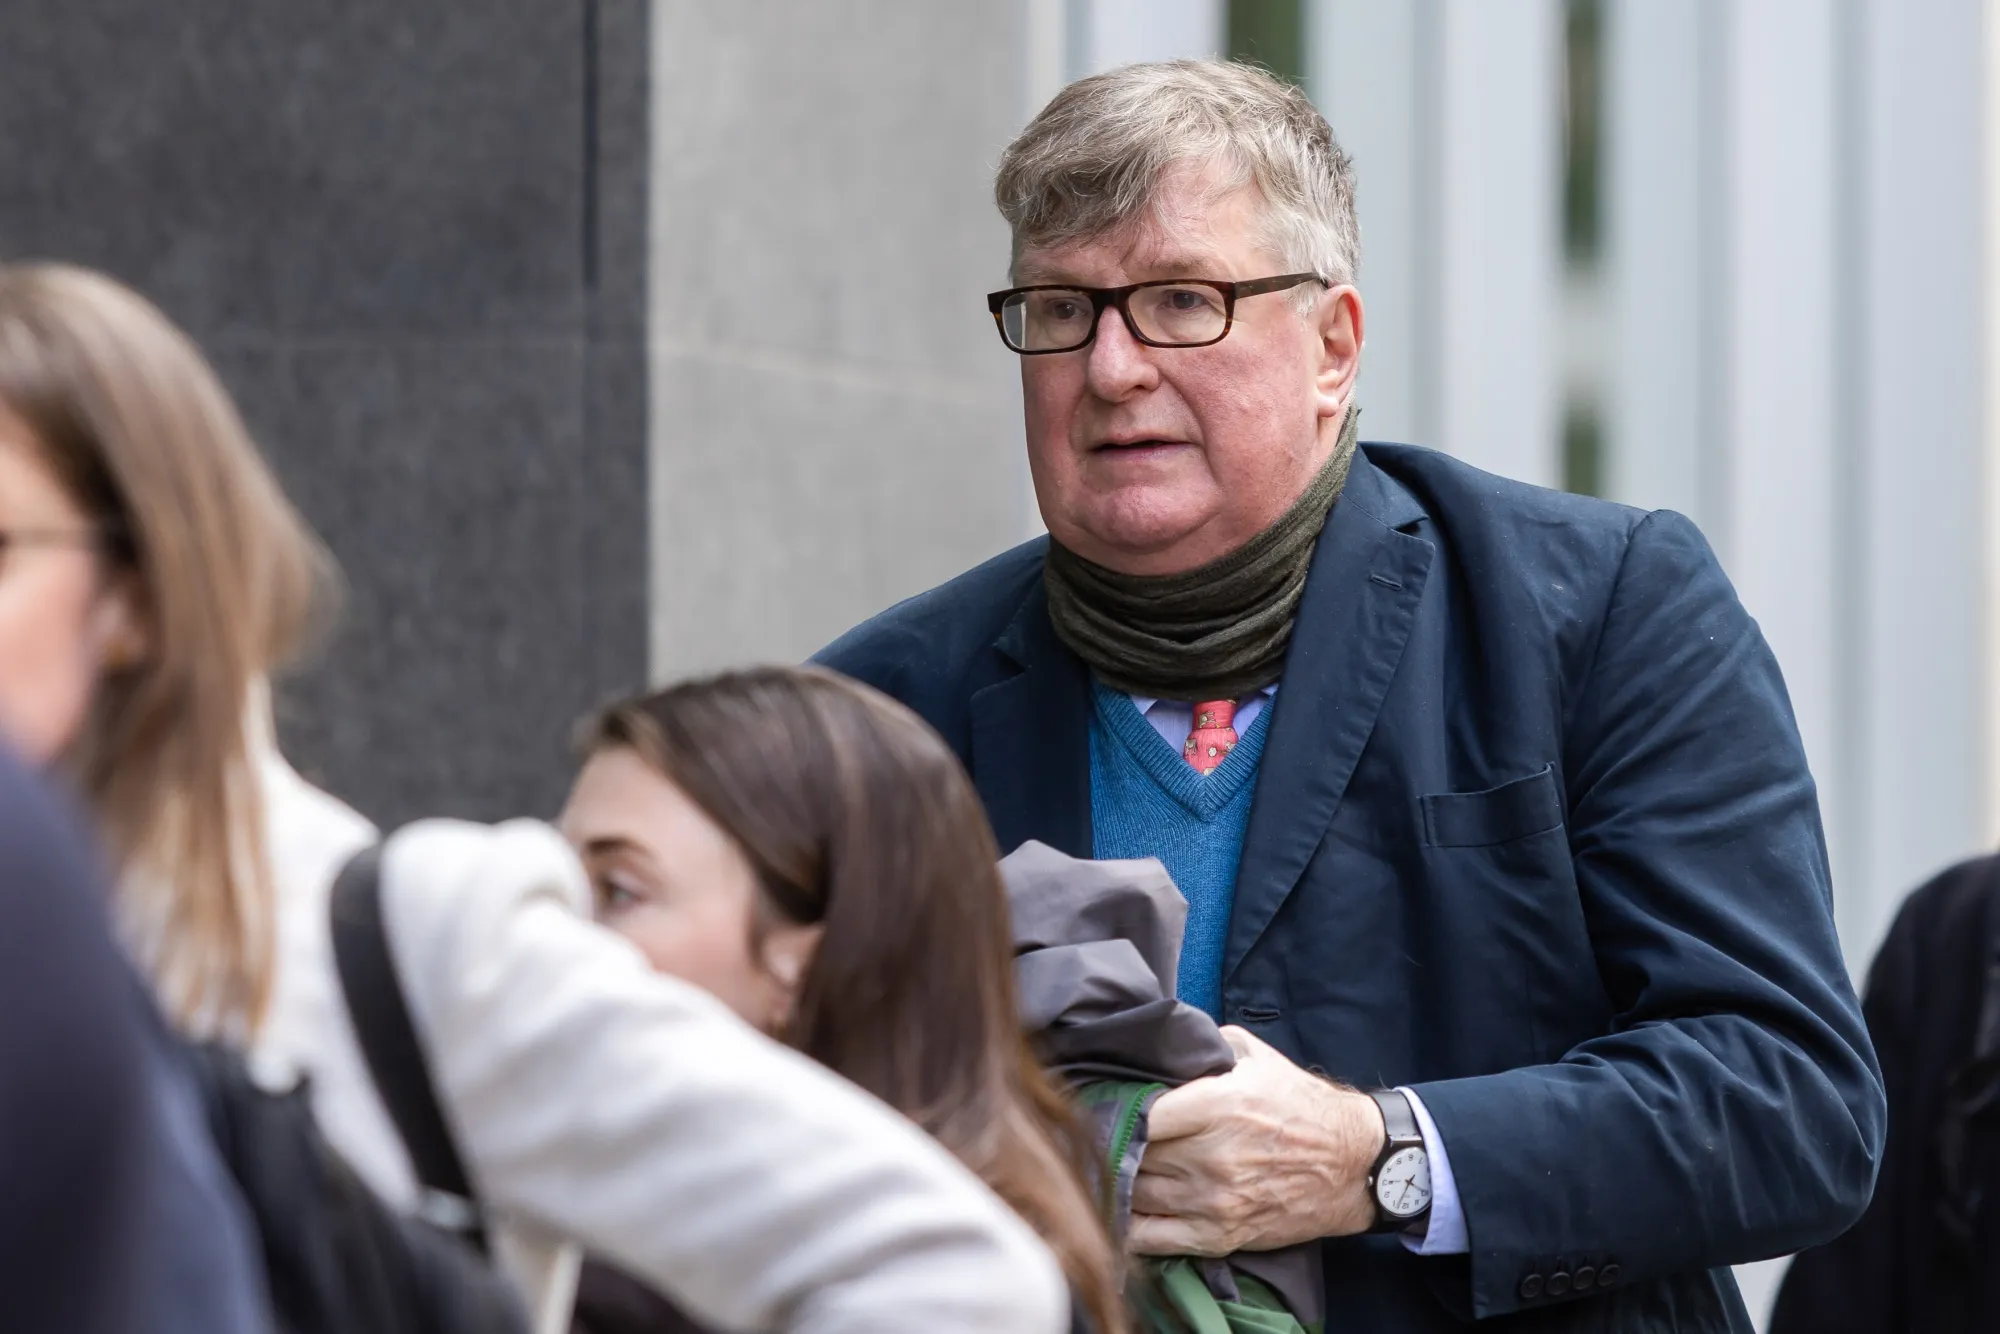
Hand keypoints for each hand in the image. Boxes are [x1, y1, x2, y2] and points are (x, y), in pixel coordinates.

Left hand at [1127, 1026, 1383, 1255]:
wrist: (1350, 1164)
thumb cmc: (1300, 1105)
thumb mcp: (1256, 1057)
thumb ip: (1206, 1045)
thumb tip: (1163, 1042)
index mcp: (1218, 1105)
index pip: (1141, 1113)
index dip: (1119, 1108)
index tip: (1112, 1104)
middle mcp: (1213, 1156)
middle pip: (1134, 1153)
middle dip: (1119, 1142)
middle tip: (1107, 1134)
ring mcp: (1215, 1201)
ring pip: (1136, 1193)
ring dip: (1121, 1179)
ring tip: (1113, 1165)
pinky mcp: (1219, 1235)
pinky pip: (1152, 1239)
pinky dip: (1128, 1226)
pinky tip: (1121, 1208)